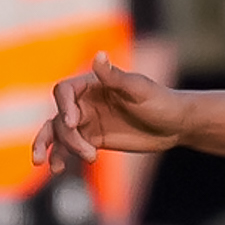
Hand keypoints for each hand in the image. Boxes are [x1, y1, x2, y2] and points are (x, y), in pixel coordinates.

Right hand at [37, 52, 193, 170]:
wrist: (175, 124)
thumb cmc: (160, 101)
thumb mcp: (139, 89)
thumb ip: (114, 77)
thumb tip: (98, 55)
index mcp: (93, 84)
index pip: (64, 92)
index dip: (64, 106)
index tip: (74, 123)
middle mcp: (85, 102)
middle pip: (59, 117)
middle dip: (61, 135)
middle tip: (84, 151)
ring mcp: (87, 122)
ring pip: (58, 133)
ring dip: (50, 147)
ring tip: (48, 165)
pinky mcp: (93, 140)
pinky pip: (70, 148)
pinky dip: (60, 156)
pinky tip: (57, 169)